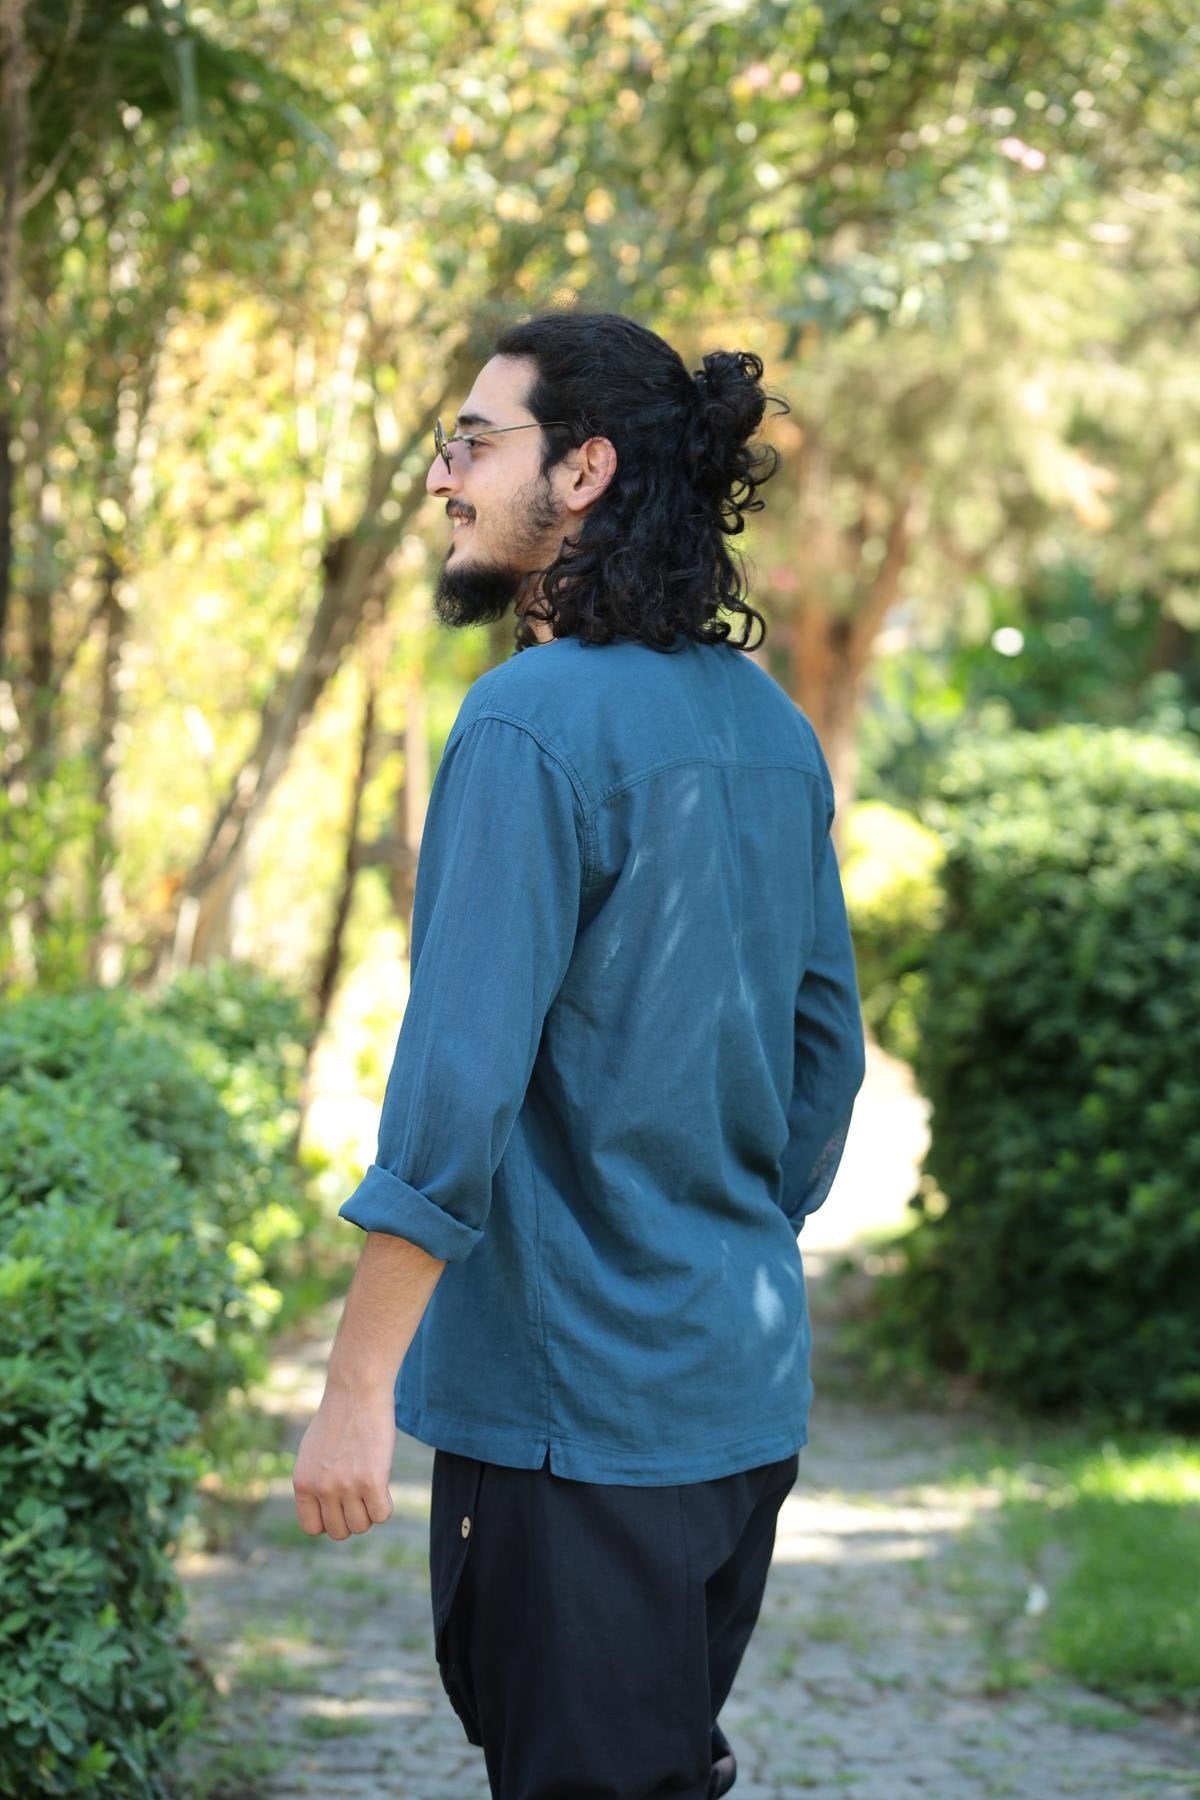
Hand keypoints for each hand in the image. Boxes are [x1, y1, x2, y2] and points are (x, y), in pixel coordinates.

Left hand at [292, 1382, 395, 1540]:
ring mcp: (346, 1486)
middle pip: (340, 1532)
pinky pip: (382, 1514)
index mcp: (302, 1483)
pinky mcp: (372, 1480)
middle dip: (351, 1517)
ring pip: (362, 1525)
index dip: (329, 1520)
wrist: (356, 1389)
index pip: (312, 1529)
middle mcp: (322, 1488)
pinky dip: (386, 1504)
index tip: (340, 1505)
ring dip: (369, 1510)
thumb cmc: (337, 1417)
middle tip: (360, 1494)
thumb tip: (326, 1511)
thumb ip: (315, 1482)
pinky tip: (384, 1484)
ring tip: (371, 1484)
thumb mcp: (312, 1453)